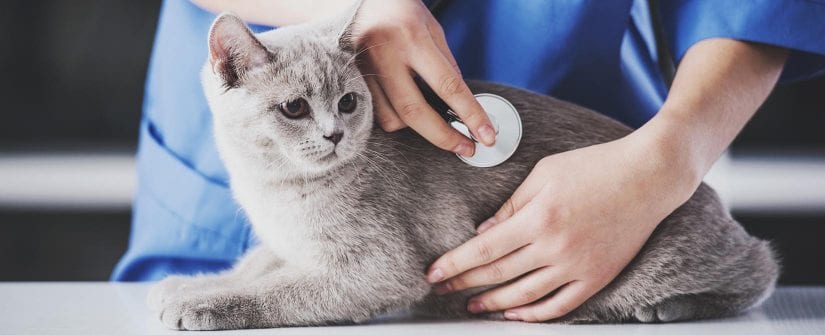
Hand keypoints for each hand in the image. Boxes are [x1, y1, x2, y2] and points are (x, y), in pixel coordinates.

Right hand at [350, 0, 495, 155]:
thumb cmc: (399, 9)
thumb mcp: (432, 29)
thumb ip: (446, 66)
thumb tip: (461, 106)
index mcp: (411, 37)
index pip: (447, 85)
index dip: (470, 114)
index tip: (485, 135)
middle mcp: (384, 54)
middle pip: (414, 111)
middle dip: (443, 136)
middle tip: (465, 148)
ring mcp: (363, 69)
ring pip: (392, 118)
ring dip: (416, 126)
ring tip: (429, 116)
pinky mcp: (350, 80)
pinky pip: (376, 113)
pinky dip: (396, 117)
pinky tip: (406, 109)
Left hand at [425, 134, 699, 321]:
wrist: (648, 176)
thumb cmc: (594, 166)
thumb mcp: (544, 174)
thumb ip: (511, 205)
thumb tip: (483, 233)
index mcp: (538, 218)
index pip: (485, 250)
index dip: (455, 264)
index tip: (434, 273)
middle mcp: (556, 247)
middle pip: (498, 274)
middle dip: (465, 284)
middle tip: (442, 289)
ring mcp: (578, 266)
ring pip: (525, 295)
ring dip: (494, 304)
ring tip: (472, 306)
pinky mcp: (598, 277)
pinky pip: (561, 305)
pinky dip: (535, 314)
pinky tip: (516, 314)